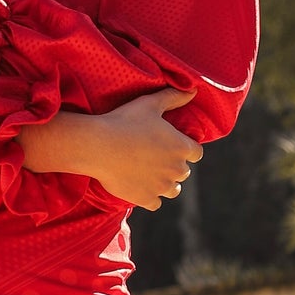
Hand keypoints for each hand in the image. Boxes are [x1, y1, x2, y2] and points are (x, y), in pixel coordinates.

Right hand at [19, 88, 202, 208]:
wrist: (98, 146)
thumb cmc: (124, 121)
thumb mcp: (150, 104)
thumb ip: (174, 97)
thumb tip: (193, 90)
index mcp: (181, 147)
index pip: (196, 153)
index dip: (186, 149)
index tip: (173, 146)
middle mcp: (176, 169)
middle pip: (184, 172)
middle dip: (174, 166)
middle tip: (157, 159)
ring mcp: (161, 186)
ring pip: (173, 190)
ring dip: (166, 183)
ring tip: (151, 175)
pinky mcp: (146, 199)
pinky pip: (156, 203)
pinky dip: (151, 197)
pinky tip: (141, 188)